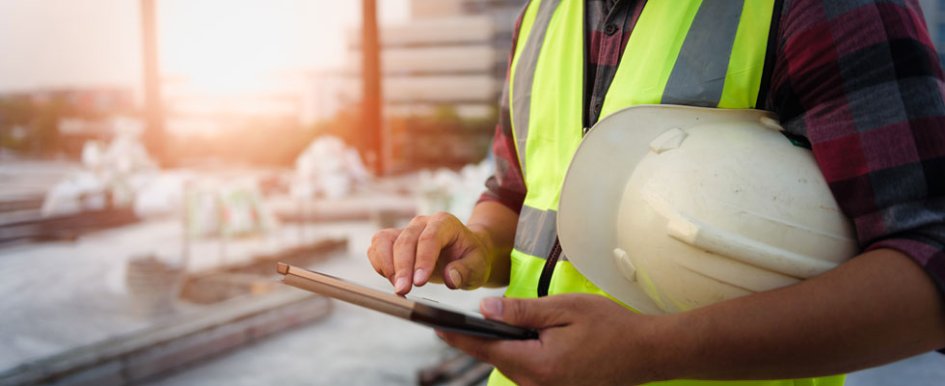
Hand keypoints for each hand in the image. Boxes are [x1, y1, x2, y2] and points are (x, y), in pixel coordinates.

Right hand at [367, 211, 497, 294]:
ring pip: (384, 240)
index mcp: (445, 223)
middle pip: (405, 240)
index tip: (419, 282)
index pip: (429, 238)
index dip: (422, 260)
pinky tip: (392, 279)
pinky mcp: (394, 240)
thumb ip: (466, 271)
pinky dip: (379, 264)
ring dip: (386, 265)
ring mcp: (406, 230)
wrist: (463, 252)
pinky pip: (377, 247)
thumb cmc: (471, 258)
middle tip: (403, 290)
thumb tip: (450, 278)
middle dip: (402, 267)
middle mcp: (422, 223)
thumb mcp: (478, 266)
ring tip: (398, 286)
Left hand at [437, 295, 666, 385]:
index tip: (432, 325)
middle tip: (452, 319)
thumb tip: (484, 310)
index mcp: (536, 364)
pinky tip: (524, 337)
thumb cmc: (611, 327)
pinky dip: (519, 352)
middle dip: (478, 338)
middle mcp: (537, 385)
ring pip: (511, 364)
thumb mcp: (563, 309)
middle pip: (495, 358)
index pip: (484, 349)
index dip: (456, 335)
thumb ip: (520, 312)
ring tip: (488, 324)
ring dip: (501, 345)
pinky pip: (528, 370)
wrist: (648, 352)